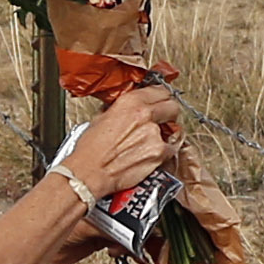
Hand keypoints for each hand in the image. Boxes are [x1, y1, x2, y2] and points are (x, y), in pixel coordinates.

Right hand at [60, 85, 181, 200]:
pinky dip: (165, 152)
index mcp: (129, 102)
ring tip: (150, 142)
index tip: (161, 101)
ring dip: (166, 134)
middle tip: (163, 119)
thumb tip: (126, 108)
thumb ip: (119, 109)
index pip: (160, 90)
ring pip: (173, 129)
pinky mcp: (159, 153)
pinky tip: (151, 154)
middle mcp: (144, 115)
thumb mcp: (100, 118)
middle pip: (172, 106)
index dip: (161, 96)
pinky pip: (171, 149)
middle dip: (169, 113)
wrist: (90, 173)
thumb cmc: (90, 150)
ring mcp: (154, 134)